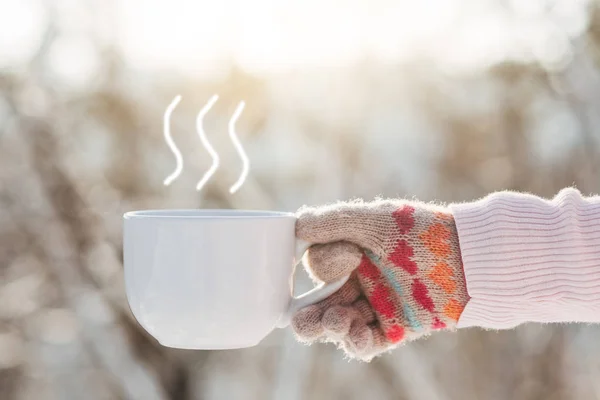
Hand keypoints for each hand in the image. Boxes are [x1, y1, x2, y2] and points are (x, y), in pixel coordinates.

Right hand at [291, 199, 468, 360]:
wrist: (468, 257)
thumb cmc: (421, 231)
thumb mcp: (375, 220)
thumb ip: (335, 222)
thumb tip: (296, 224)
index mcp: (351, 253)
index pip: (320, 267)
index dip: (325, 265)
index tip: (352, 255)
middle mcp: (359, 281)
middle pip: (320, 305)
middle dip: (307, 317)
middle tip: (300, 322)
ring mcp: (376, 306)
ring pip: (339, 325)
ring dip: (330, 327)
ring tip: (337, 323)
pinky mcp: (394, 327)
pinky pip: (367, 341)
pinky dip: (357, 342)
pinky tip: (356, 335)